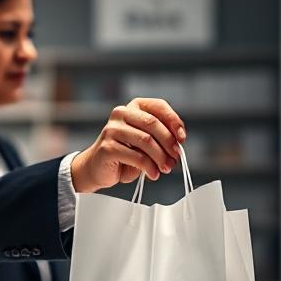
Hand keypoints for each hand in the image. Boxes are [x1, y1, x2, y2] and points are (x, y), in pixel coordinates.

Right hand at [70, 98, 186, 192]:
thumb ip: (159, 137)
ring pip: (146, 140)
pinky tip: (154, 174)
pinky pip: (137, 157)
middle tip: (176, 157)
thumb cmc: (125, 154)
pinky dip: (150, 167)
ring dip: (161, 157)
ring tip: (167, 168)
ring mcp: (112, 129)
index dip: (174, 121)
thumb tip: (178, 143)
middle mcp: (121, 113)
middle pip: (152, 123)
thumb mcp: (146, 142)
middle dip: (169, 142)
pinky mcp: (108, 147)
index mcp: (133, 107)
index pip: (158, 106)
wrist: (98, 168)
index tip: (182, 138)